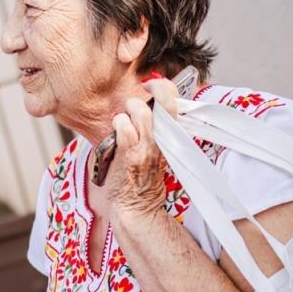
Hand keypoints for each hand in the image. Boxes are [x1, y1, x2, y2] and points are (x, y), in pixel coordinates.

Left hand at [104, 76, 180, 221]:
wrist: (137, 208)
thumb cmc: (142, 179)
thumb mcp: (157, 151)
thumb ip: (155, 130)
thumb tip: (147, 107)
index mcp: (170, 138)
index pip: (176, 104)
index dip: (166, 87)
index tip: (154, 83)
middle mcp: (161, 141)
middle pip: (166, 104)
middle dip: (155, 88)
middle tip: (143, 89)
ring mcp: (146, 147)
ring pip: (141, 112)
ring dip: (130, 108)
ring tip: (124, 115)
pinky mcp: (129, 154)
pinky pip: (123, 128)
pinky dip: (118, 123)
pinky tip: (116, 129)